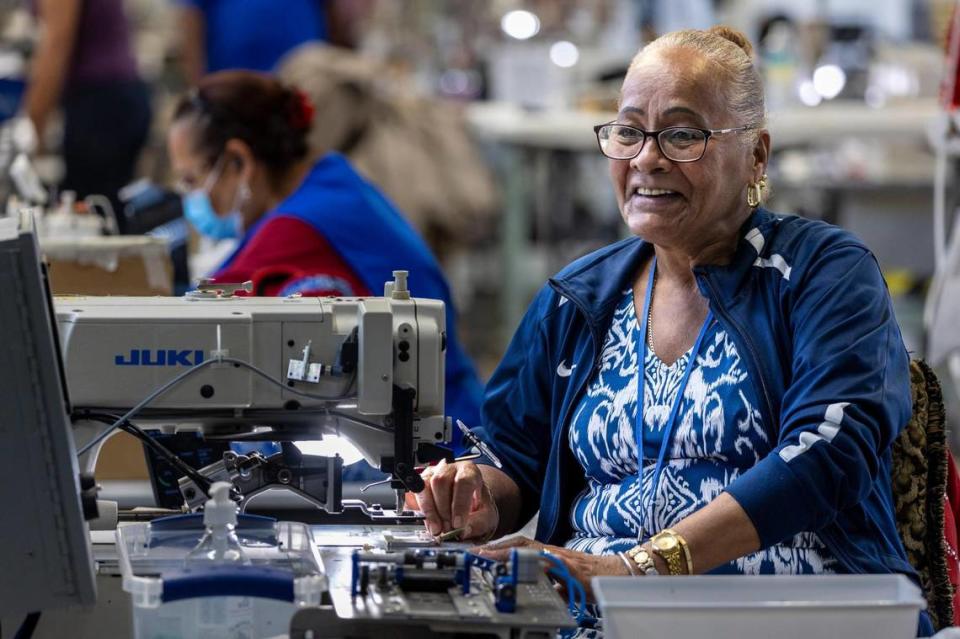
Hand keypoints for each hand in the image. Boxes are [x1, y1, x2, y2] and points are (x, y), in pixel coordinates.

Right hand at [413, 459, 498, 540]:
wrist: (470, 504)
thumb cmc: (478, 506)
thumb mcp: (487, 516)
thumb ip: (478, 523)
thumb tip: (463, 531)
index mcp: (469, 471)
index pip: (463, 481)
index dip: (459, 504)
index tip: (458, 524)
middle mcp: (449, 469)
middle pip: (440, 482)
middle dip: (442, 510)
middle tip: (447, 529)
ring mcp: (432, 475)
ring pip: (424, 486)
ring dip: (429, 511)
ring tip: (437, 529)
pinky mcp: (419, 484)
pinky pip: (413, 494)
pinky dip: (418, 509)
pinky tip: (428, 521)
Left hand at [472, 536, 630, 600]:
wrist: (615, 574)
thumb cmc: (589, 576)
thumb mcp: (561, 579)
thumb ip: (545, 579)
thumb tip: (527, 588)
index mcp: (548, 554)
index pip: (519, 546)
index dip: (498, 547)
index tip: (478, 552)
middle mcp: (552, 552)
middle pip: (521, 544)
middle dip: (497, 548)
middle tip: (477, 553)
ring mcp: (561, 559)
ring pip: (532, 551)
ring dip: (509, 553)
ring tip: (490, 558)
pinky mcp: (573, 569)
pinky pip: (553, 565)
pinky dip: (538, 565)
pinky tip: (524, 567)